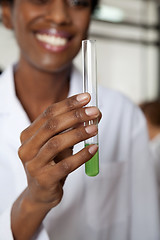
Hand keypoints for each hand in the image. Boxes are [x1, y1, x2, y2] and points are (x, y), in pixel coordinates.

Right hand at [18, 92, 99, 207]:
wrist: (40, 193)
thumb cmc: (50, 164)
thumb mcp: (59, 144)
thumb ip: (72, 129)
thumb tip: (93, 114)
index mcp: (28, 135)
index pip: (48, 113)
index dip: (68, 103)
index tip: (86, 97)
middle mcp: (27, 148)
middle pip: (52, 125)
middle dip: (75, 115)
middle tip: (94, 111)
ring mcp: (33, 165)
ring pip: (56, 143)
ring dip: (78, 133)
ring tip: (95, 128)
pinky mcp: (44, 180)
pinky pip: (66, 165)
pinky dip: (82, 156)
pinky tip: (94, 149)